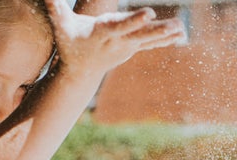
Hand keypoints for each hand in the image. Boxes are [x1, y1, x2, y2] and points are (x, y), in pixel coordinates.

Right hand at [44, 0, 184, 77]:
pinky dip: (165, 39)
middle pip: (139, 35)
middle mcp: (118, 42)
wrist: (81, 72)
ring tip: (181, 27)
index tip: (149, 12)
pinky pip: (151, 43)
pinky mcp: (132, 48)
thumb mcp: (61, 29)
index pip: (120, 26)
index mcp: (103, 34)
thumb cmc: (69, 45)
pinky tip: (180, 33)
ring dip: (165, 34)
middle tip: (174, 26)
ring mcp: (127, 47)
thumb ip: (55, 10)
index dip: (134, 20)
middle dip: (157, 31)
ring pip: (148, 39)